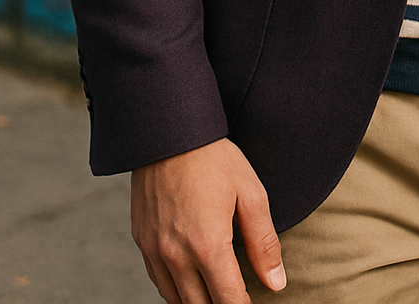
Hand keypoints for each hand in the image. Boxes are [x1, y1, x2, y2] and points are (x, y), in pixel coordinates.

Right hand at [131, 137, 285, 302]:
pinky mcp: (142, 241)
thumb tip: (276, 283)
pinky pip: (158, 282)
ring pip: (176, 300)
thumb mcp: (250, 193)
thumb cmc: (213, 159)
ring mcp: (155, 250)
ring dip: (198, 302)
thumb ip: (263, 243)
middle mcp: (177, 255)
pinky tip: (190, 281)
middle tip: (237, 295)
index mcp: (207, 246)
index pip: (228, 301)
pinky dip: (175, 290)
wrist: (169, 132)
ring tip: (217, 292)